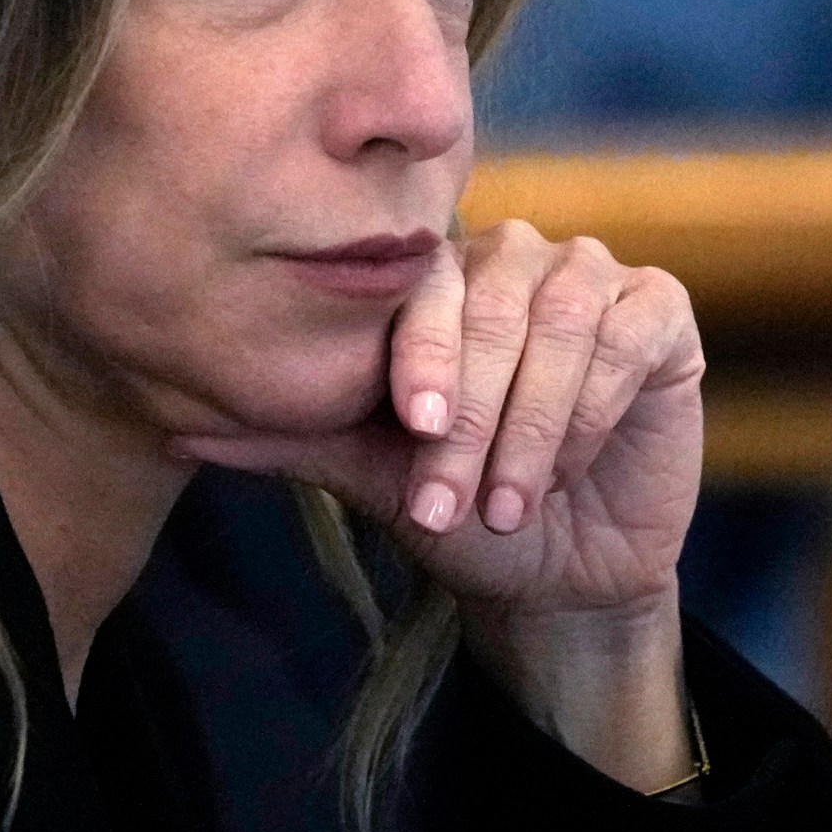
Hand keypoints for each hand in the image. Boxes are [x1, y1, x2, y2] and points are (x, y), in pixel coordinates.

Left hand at [176, 220, 706, 787]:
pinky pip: (628, 337)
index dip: (420, 354)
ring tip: (509, 504)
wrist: (552, 572)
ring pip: (560, 324)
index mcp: (436, 280)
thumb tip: (172, 430)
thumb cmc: (456, 509)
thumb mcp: (368, 476)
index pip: (421, 283)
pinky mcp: (660, 314)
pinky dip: (593, 408)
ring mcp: (591, 277)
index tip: (412, 431)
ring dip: (531, 425)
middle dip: (474, 414)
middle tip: (456, 498)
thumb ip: (285, 440)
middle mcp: (511, 259)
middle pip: (490, 306)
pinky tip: (568, 469)